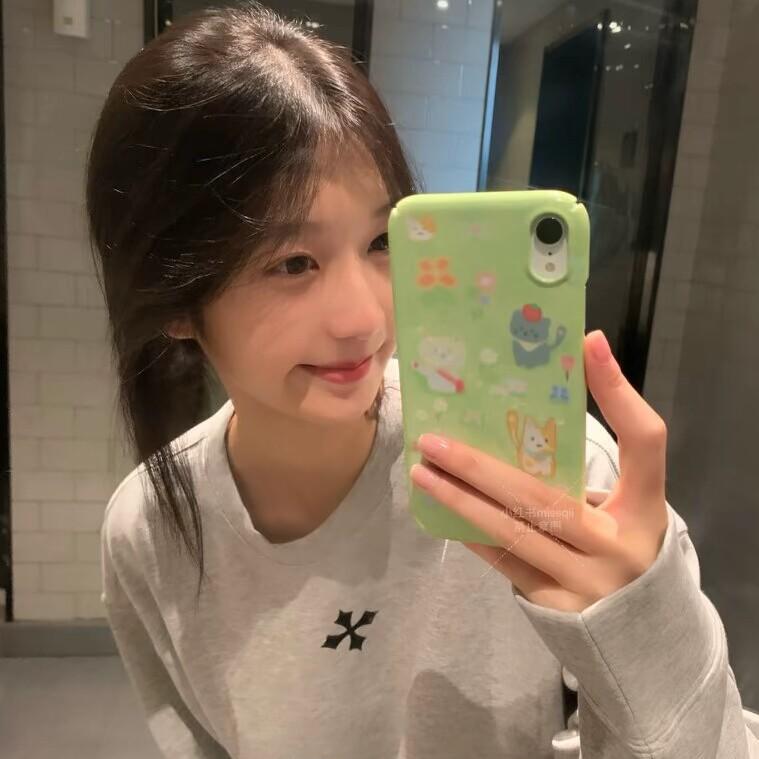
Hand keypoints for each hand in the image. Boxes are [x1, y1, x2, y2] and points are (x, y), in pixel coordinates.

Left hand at [409, 330, 669, 612]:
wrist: (641, 636)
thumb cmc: (626, 550)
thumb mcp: (627, 507)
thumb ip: (583, 470)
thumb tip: (525, 413)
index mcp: (646, 509)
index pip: (644, 442)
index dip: (619, 393)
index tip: (588, 343)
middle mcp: (618, 546)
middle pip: (543, 497)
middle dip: (481, 467)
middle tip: (433, 441)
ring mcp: (585, 582)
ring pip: (513, 532)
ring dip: (461, 499)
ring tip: (423, 471)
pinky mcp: (555, 607)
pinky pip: (504, 561)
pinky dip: (471, 532)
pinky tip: (440, 508)